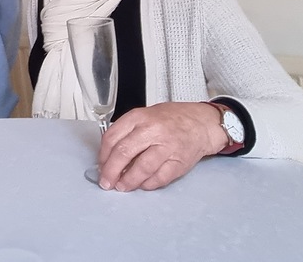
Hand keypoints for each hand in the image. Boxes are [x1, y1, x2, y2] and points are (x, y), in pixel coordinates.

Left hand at [96, 102, 229, 191]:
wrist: (202, 123)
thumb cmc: (171, 120)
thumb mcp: (144, 116)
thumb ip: (127, 132)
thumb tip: (109, 157)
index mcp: (139, 117)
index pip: (112, 137)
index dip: (103, 156)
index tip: (100, 166)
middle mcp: (153, 130)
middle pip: (124, 153)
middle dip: (111, 171)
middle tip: (106, 182)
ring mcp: (167, 147)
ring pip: (142, 168)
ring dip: (128, 181)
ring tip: (122, 186)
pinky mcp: (179, 162)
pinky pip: (159, 178)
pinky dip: (148, 184)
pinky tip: (142, 185)